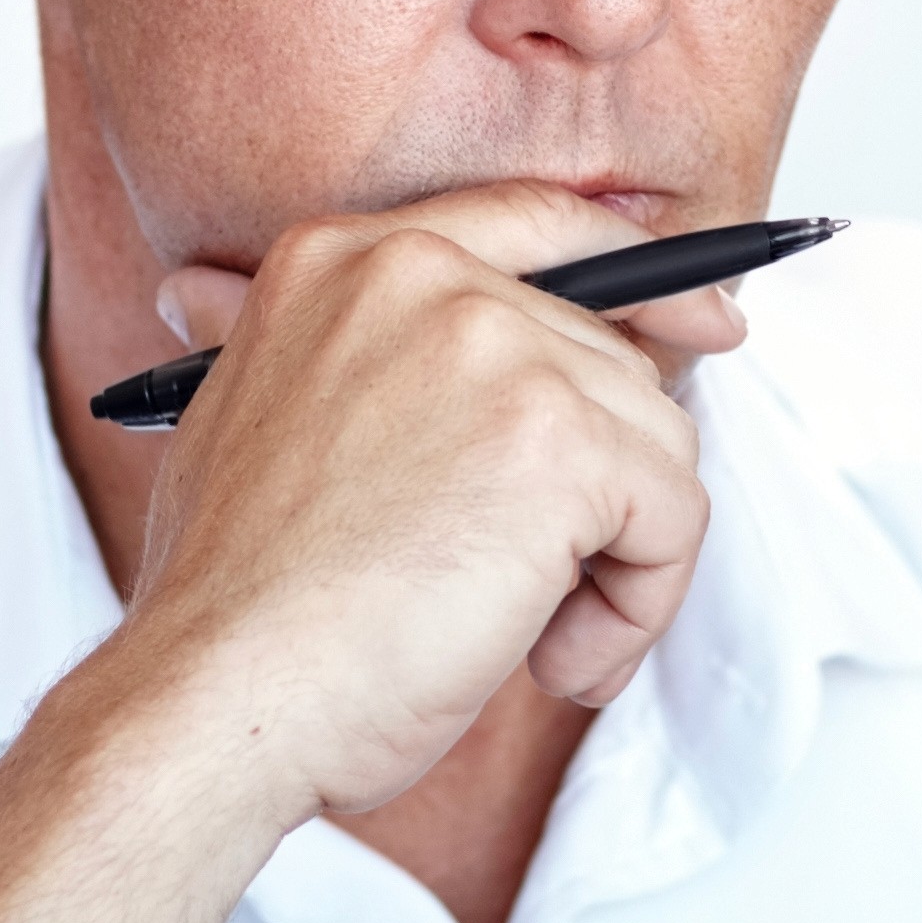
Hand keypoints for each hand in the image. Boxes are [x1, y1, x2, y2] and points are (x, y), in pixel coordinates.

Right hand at [113, 184, 719, 817]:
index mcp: (341, 262)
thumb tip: (334, 311)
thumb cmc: (236, 606)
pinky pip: (676, 517)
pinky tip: (551, 660)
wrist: (214, 696)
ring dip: (615, 566)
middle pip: (612, 362)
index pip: (538, 226)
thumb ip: (340, 361)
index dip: (643, 279)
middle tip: (529, 598)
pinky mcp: (562, 441)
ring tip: (525, 640)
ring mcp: (498, 349)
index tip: (707, 325)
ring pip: (657, 444)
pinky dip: (638, 608)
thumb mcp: (258, 426)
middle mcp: (423, 277)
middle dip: (600, 492)